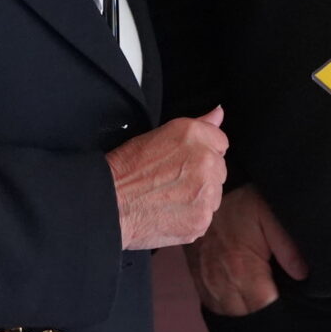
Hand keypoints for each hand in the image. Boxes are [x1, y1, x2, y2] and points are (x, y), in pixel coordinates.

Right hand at [109, 108, 227, 250]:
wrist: (110, 202)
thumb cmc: (127, 168)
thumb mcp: (159, 134)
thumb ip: (198, 125)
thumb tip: (219, 113)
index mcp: (194, 135)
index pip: (220, 142)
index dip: (201, 152)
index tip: (185, 161)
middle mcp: (206, 160)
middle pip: (219, 169)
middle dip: (202, 175)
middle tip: (172, 180)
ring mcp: (206, 192)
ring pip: (214, 194)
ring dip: (198, 197)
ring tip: (169, 197)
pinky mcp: (202, 219)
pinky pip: (205, 216)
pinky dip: (191, 217)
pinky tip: (169, 212)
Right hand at [187, 184, 308, 314]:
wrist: (203, 194)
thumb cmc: (240, 204)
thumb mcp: (268, 213)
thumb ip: (287, 244)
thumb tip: (302, 275)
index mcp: (242, 269)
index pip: (265, 309)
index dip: (280, 310)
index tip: (289, 298)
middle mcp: (221, 283)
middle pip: (248, 318)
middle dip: (266, 313)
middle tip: (278, 295)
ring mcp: (207, 285)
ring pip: (231, 316)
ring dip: (248, 311)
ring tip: (262, 295)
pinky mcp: (199, 282)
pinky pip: (216, 308)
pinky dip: (231, 307)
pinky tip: (243, 296)